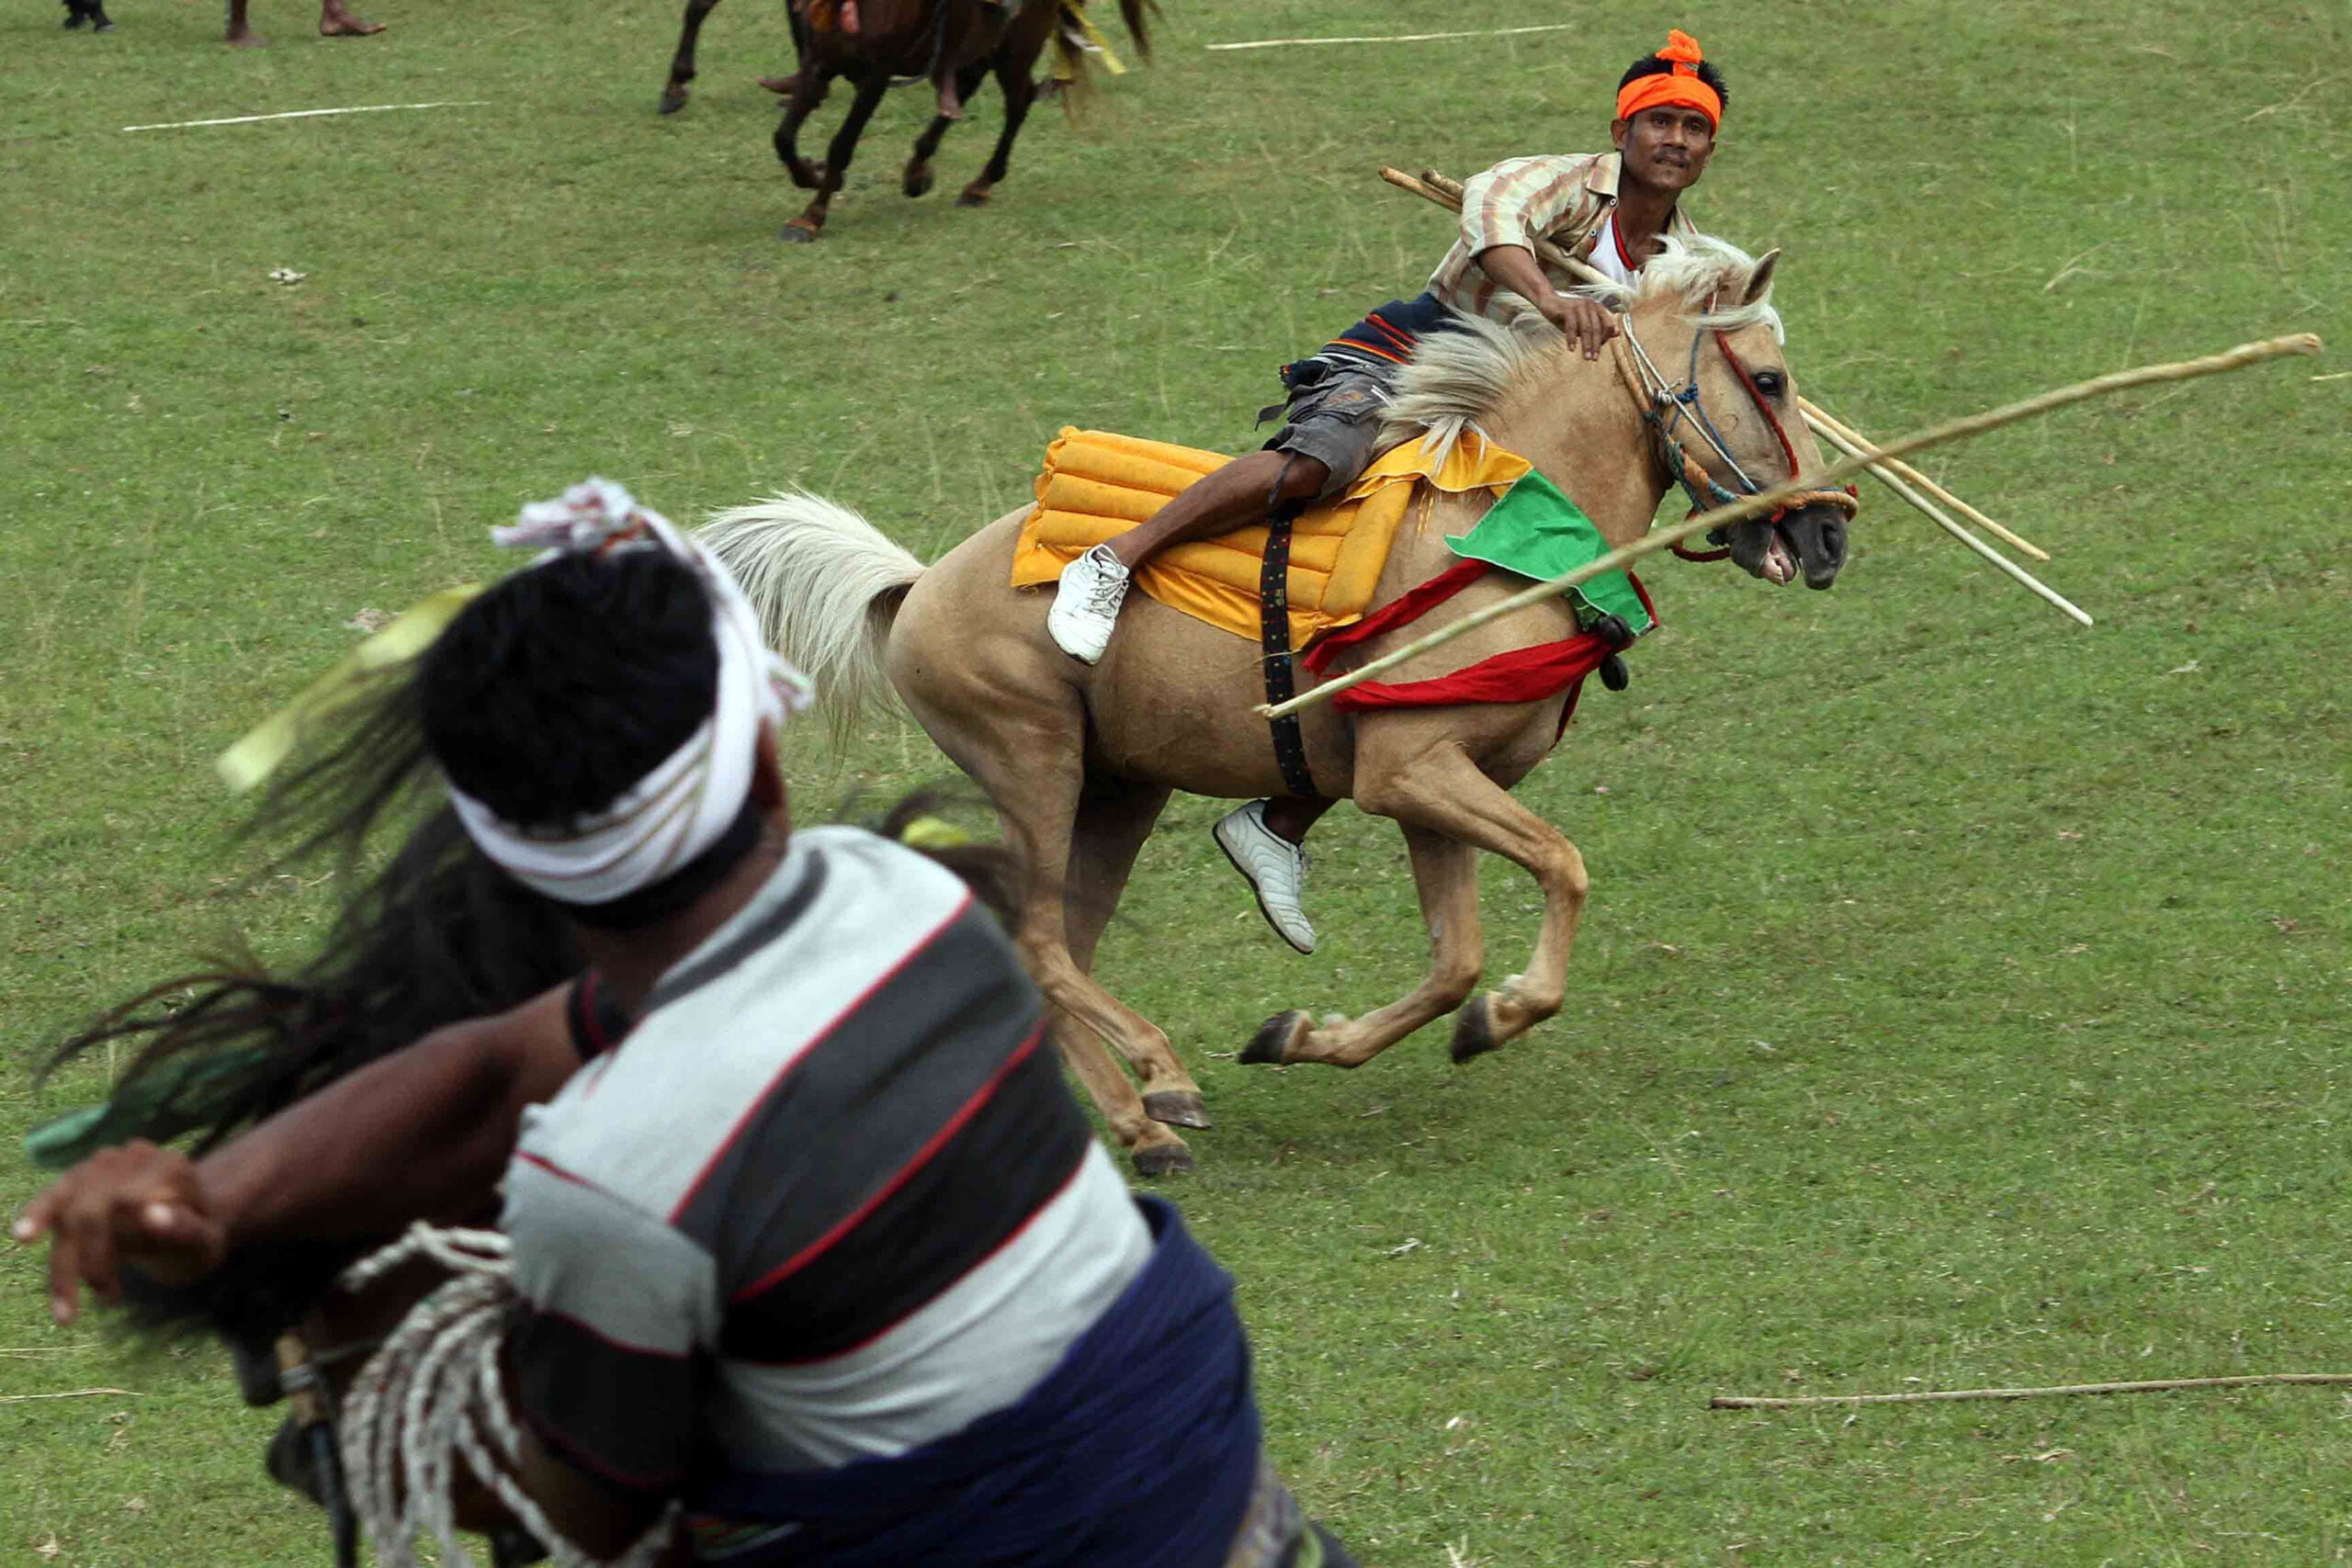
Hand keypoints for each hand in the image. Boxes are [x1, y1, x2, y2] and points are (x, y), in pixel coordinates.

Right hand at [12, 1140, 227, 1323]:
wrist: (191, 1222)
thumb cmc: (201, 1236)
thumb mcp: (206, 1239)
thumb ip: (185, 1227)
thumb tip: (151, 1213)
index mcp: (171, 1168)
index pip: (127, 1204)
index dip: (110, 1249)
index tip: (111, 1294)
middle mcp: (133, 1158)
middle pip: (89, 1210)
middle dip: (90, 1263)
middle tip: (107, 1301)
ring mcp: (101, 1166)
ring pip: (66, 1212)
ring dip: (61, 1267)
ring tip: (66, 1317)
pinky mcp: (78, 1182)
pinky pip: (52, 1202)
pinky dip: (36, 1220)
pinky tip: (23, 1234)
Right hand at [1542, 295, 1620, 359]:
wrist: (1549, 301)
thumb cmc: (1567, 314)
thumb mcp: (1584, 321)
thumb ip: (1598, 327)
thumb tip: (1616, 333)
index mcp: (1597, 307)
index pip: (1607, 325)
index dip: (1605, 339)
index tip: (1598, 351)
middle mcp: (1591, 305)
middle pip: (1597, 328)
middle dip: (1596, 345)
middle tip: (1594, 359)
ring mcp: (1580, 305)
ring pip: (1586, 328)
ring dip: (1586, 344)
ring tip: (1586, 357)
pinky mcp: (1568, 309)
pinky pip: (1572, 326)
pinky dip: (1572, 339)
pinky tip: (1572, 349)